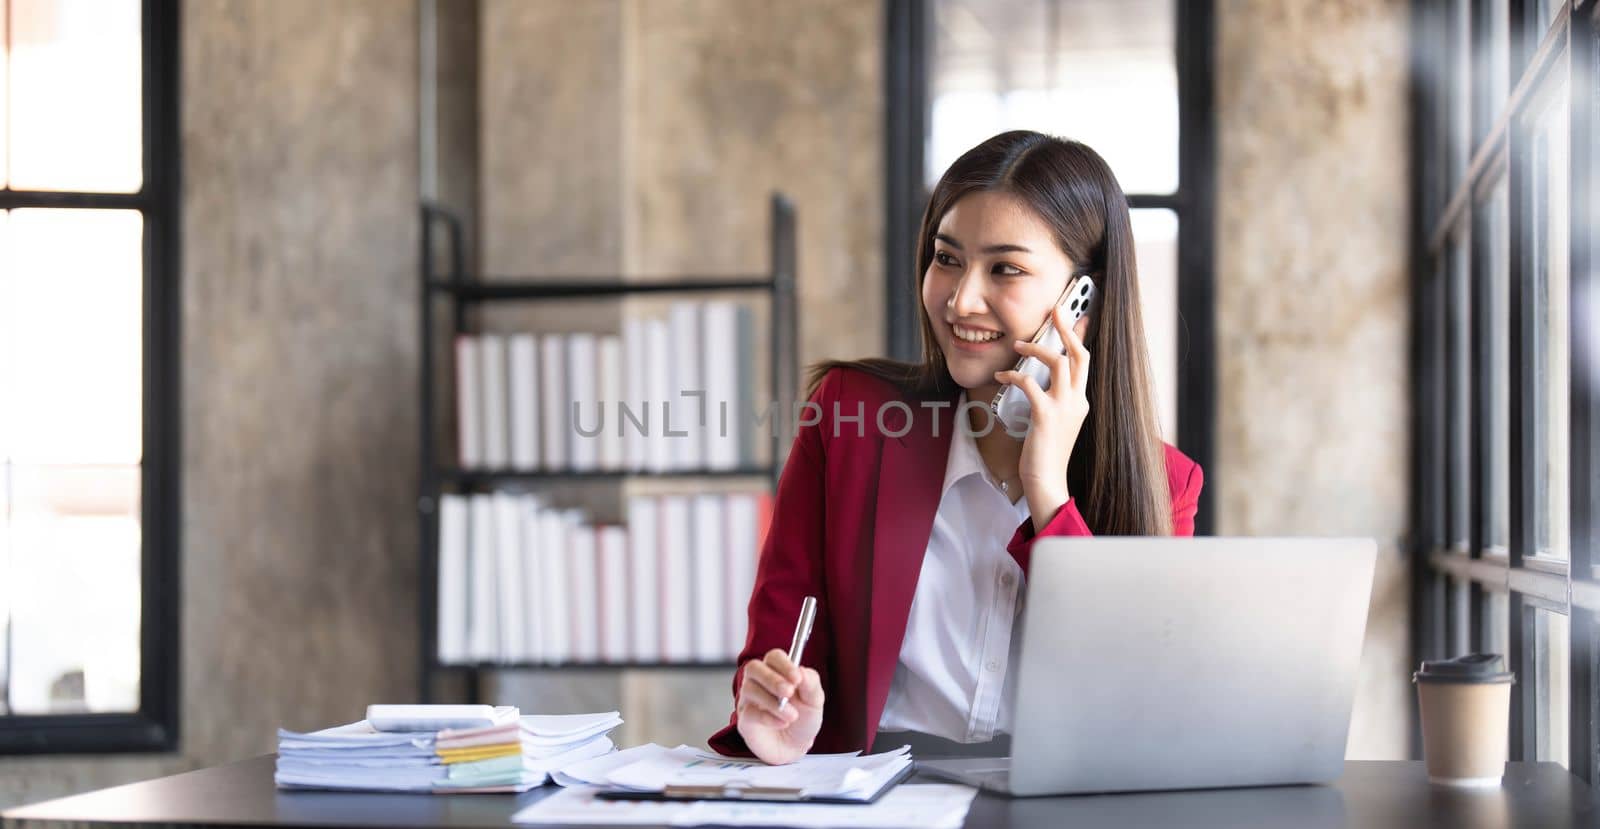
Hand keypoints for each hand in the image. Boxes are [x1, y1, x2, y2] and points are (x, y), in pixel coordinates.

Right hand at [735, 649, 823, 764]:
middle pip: (754, 668)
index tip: (797, 678)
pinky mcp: (745, 720)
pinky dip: (767, 717)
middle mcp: (759, 682)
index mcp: (778, 672)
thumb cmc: (803, 719)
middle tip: (789, 692)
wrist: (797, 747)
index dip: (784, 665)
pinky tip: (782, 723)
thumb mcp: (815, 701)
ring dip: (773, 702)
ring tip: (792, 716)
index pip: (774, 657)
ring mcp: (749, 700)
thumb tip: (801, 670)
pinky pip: (749, 712)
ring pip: (750, 689)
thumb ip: (811, 683)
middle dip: (772, 679)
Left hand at [994, 305, 1089, 528]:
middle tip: (1057, 310)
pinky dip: (1014, 374)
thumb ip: (1054, 401)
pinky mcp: (1045, 415)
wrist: (1046, 481)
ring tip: (1018, 343)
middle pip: (1079, 355)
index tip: (1078, 317)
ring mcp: (1064, 407)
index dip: (1081, 337)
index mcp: (1080, 402)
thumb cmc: (1046, 454)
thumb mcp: (1055, 423)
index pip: (1084, 362)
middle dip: (1067, 329)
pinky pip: (1030, 382)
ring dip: (1036, 348)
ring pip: (1058, 362)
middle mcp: (1077, 401)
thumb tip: (1040, 383)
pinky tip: (1001, 374)